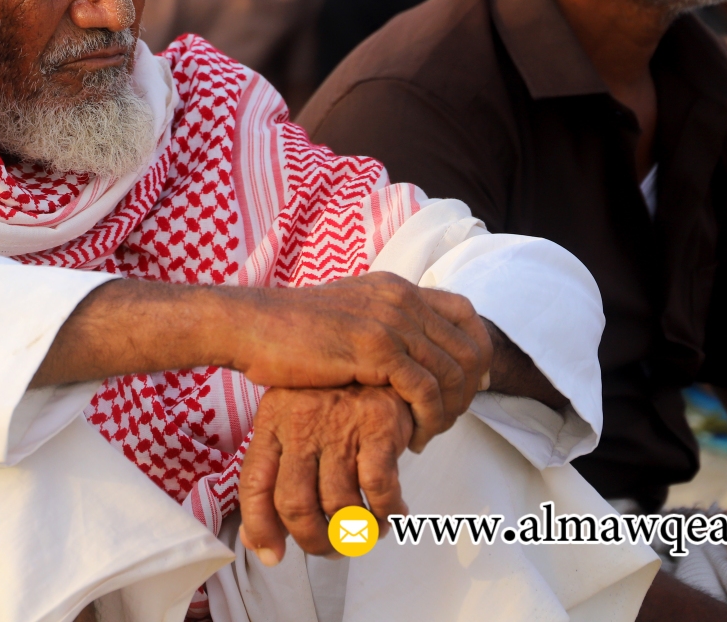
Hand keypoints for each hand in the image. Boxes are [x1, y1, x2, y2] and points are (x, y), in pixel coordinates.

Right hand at [234, 273, 490, 451]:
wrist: (250, 326)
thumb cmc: (288, 331)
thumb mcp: (345, 314)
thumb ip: (379, 323)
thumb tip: (404, 348)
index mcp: (396, 288)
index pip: (465, 312)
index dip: (476, 349)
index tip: (469, 384)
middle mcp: (401, 299)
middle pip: (469, 346)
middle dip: (467, 391)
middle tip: (447, 421)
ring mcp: (391, 322)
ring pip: (453, 372)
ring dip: (450, 412)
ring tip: (428, 434)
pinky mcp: (377, 350)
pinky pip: (427, 391)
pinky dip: (429, 420)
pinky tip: (413, 439)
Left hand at [238, 385, 412, 562]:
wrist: (380, 358)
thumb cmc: (332, 399)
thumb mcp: (292, 424)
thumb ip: (274, 477)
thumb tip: (256, 539)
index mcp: (272, 421)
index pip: (254, 484)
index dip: (259, 528)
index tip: (272, 555)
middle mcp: (301, 422)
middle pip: (294, 503)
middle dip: (313, 540)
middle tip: (329, 548)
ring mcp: (339, 424)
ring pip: (337, 503)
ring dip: (353, 533)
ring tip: (363, 534)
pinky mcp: (378, 426)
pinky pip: (377, 488)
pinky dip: (384, 513)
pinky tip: (387, 514)